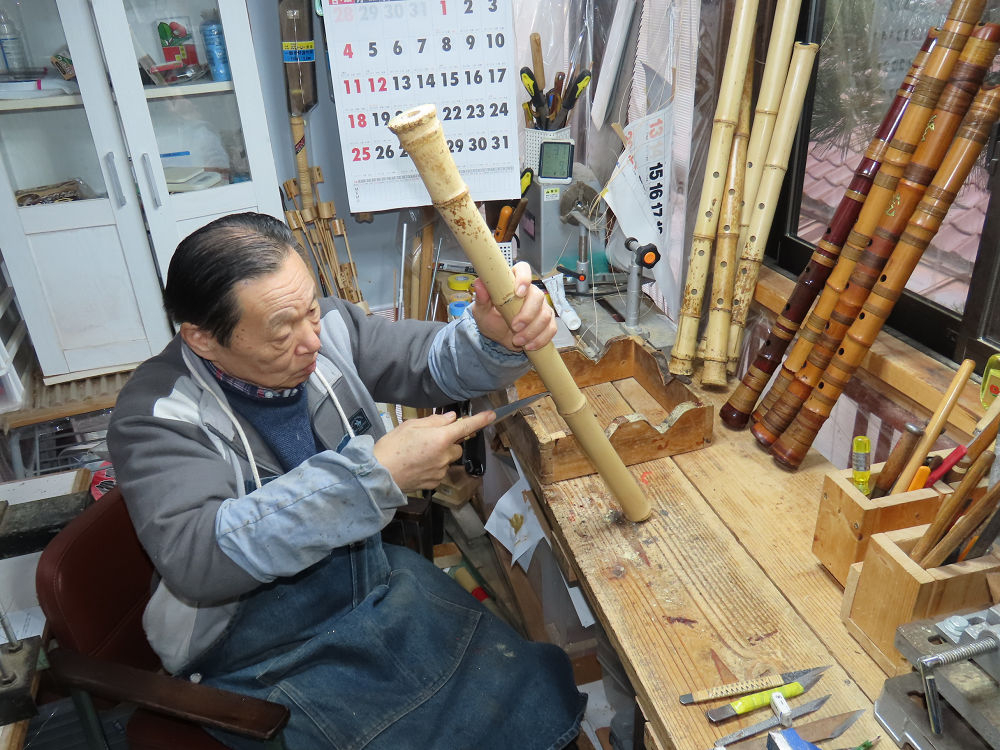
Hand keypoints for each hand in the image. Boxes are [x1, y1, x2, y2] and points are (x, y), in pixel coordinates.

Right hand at [373, 410, 495, 491]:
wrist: (379, 474)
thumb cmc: (391, 447)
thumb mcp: (410, 426)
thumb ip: (434, 421)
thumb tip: (452, 419)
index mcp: (440, 438)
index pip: (466, 427)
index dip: (481, 420)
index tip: (492, 415)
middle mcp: (445, 456)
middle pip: (457, 446)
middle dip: (448, 442)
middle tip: (428, 440)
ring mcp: (441, 471)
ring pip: (448, 459)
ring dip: (440, 455)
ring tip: (418, 454)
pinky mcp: (435, 483)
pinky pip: (440, 471)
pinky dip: (433, 467)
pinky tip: (417, 465)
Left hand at [470, 261, 555, 351]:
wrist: (499, 336)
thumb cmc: (491, 318)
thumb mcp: (482, 310)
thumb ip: (481, 298)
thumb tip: (478, 283)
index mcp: (513, 282)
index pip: (523, 269)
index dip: (524, 278)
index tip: (518, 292)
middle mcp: (530, 292)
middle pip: (538, 296)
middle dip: (527, 314)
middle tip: (514, 327)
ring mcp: (541, 306)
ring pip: (545, 315)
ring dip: (532, 331)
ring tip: (518, 340)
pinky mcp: (548, 321)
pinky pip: (551, 329)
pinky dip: (540, 339)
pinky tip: (529, 345)